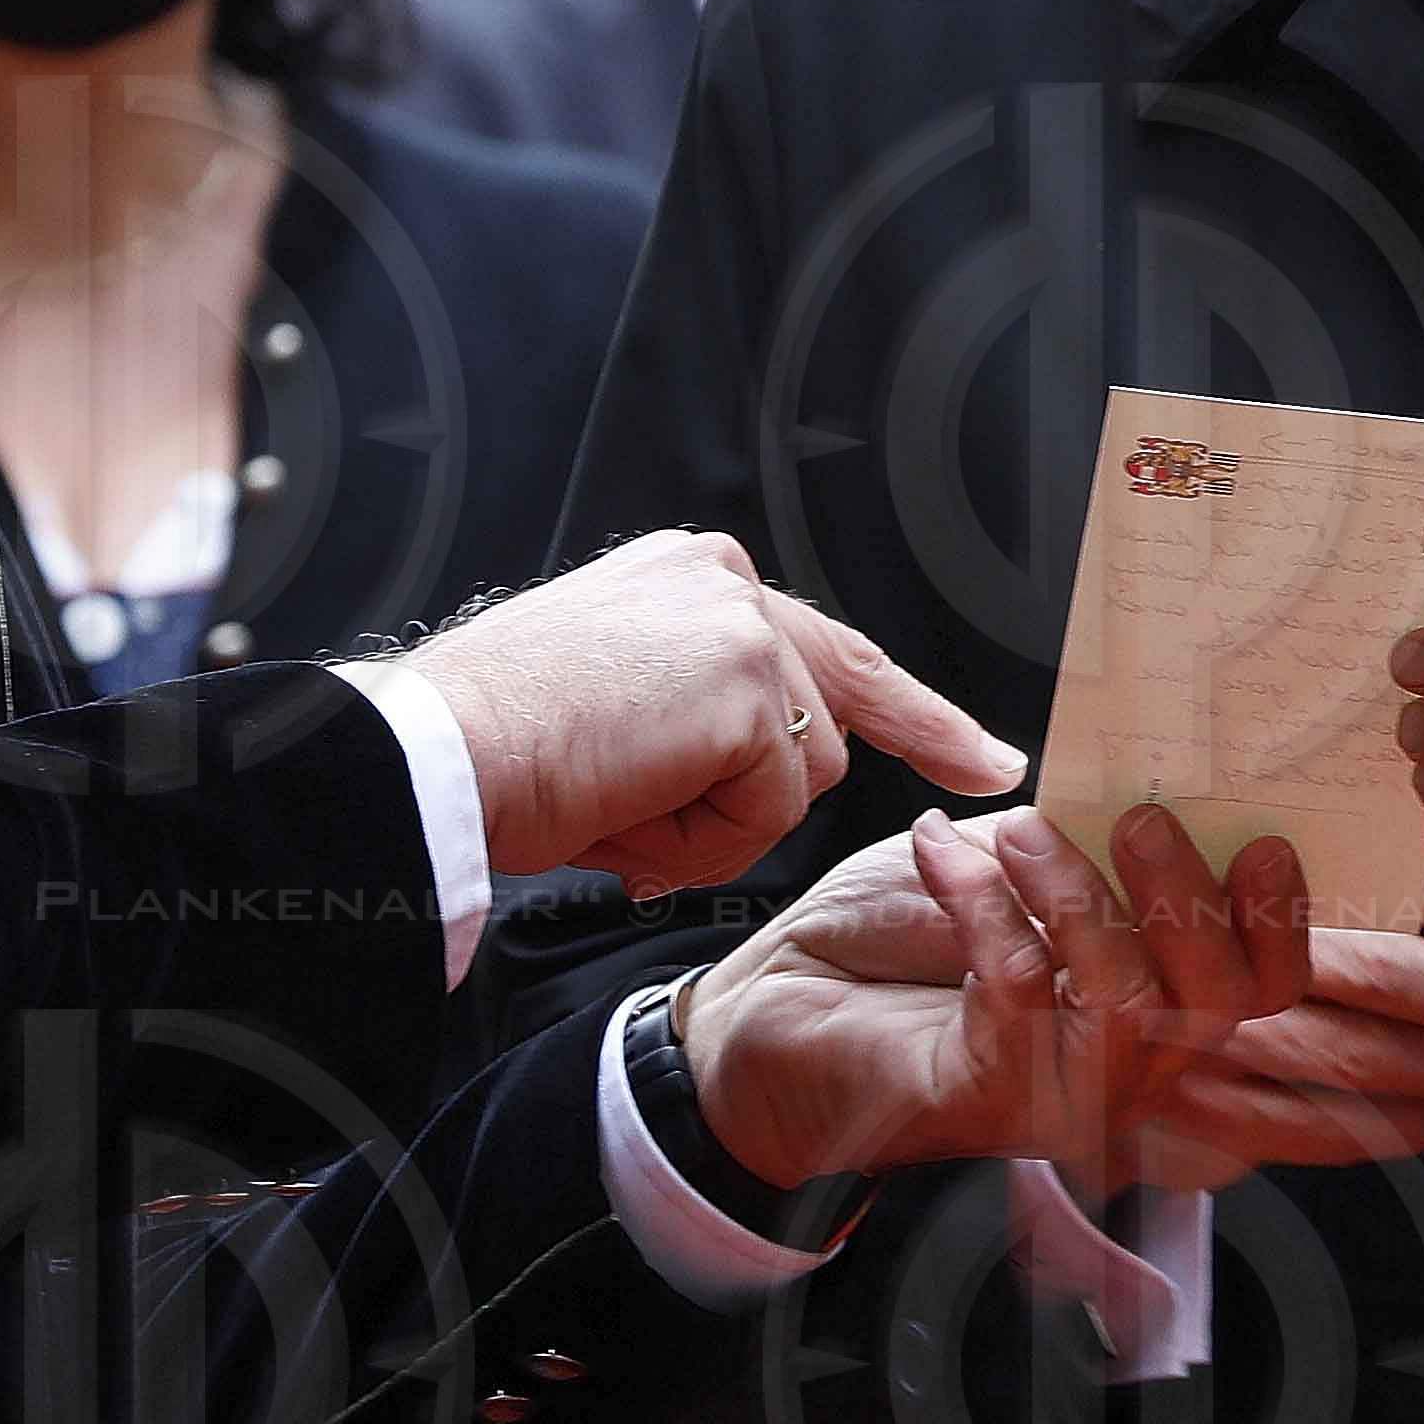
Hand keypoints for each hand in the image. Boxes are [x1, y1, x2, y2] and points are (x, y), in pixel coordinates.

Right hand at [405, 531, 1019, 894]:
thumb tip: (769, 771)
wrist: (439, 754)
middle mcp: (728, 584)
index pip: (831, 651)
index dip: (917, 715)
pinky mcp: (745, 686)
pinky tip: (626, 813)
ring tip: (611, 801)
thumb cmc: (500, 746)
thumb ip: (703, 712)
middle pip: (819, 730)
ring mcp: (745, 631)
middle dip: (767, 798)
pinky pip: (768, 812)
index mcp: (697, 580)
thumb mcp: (618, 703)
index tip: (984, 757)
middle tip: (655, 819)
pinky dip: (699, 842)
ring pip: (796, 780)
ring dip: (710, 826)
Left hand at [673, 807, 1423, 1195]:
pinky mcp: (995, 1094)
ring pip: (1151, 1000)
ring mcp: (1083, 1098)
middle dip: (1256, 914)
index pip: (1341, 1027)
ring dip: (1099, 892)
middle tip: (1217, 824)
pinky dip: (981, 902)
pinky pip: (1019, 988)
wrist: (763, 1037)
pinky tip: (944, 844)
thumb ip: (1159, 859)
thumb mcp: (1053, 881)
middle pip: (1268, 1013)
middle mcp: (1158, 1087)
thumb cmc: (913, 944)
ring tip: (1050, 819)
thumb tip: (1274, 781)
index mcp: (1196, 1045)